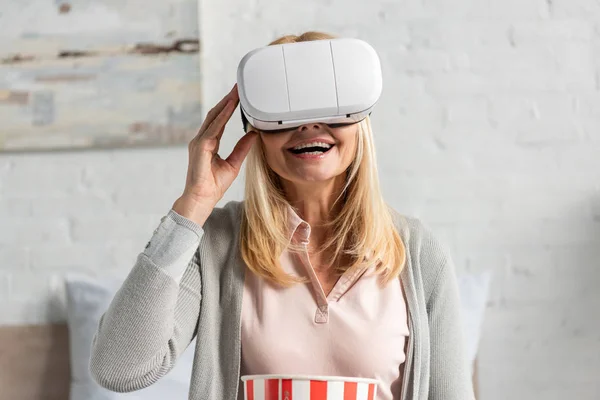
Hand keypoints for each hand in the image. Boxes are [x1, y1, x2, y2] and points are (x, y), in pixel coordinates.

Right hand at [180, 84, 257, 206]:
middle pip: (215, 114)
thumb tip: (253, 134)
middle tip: (238, 86)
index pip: (220, 120)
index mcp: (209, 143)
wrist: (202, 199)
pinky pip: (213, 128)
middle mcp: (202, 139)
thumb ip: (242, 148)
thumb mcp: (234, 164)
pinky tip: (231, 107)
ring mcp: (199, 142)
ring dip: (226, 103)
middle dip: (227, 99)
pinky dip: (222, 116)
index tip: (238, 95)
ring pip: (213, 117)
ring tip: (236, 92)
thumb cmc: (214, 185)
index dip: (229, 107)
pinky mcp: (200, 147)